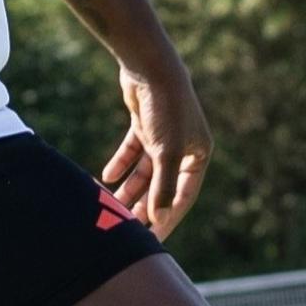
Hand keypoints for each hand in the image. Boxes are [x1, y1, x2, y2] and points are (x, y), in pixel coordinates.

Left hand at [100, 53, 211, 239]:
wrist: (150, 68)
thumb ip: (162, 186)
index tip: (152, 237)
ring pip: (145, 170)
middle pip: (162, 184)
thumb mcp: (166, 153)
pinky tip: (106, 176)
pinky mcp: (144, 125)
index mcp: (198, 154)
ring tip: (112, 204)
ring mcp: (163, 136)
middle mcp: (183, 146)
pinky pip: (132, 151)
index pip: (183, 195)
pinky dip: (121, 163)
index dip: (167, 216)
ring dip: (129, 187)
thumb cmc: (166, 110)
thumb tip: (159, 217)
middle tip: (127, 226)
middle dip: (144, 204)